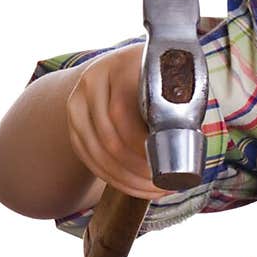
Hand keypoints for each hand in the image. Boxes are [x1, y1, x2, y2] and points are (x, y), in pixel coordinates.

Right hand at [65, 43, 171, 199]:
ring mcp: (78, 102)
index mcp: (121, 66)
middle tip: (161, 184)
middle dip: (137, 169)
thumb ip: (174, 101)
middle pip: (109, 137)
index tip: (164, 164)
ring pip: (96, 152)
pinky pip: (88, 157)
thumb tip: (183, 143)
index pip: (122, 112)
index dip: (141, 145)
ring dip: (125, 179)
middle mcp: (94, 80)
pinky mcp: (73, 123)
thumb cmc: (158, 77)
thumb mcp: (168, 78)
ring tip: (151, 190)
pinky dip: (110, 177)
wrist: (126, 67)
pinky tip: (132, 186)